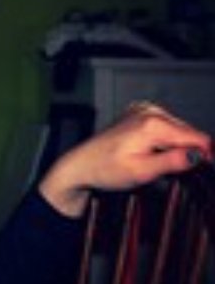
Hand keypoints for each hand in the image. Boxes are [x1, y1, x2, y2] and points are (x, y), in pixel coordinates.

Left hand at [39, 102, 212, 216]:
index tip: (204, 171)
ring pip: (177, 130)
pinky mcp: (138, 114)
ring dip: (175, 147)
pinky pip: (164, 127)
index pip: (197, 138)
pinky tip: (151, 152)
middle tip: (175, 173)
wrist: (81, 165)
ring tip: (157, 163)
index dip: (205, 156)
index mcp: (153, 123)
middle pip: (188, 133)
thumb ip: (172, 161)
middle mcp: (149, 111)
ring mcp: (143, 110)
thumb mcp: (142, 171)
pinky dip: (164, 140)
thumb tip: (197, 155)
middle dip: (188, 152)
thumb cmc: (105, 169)